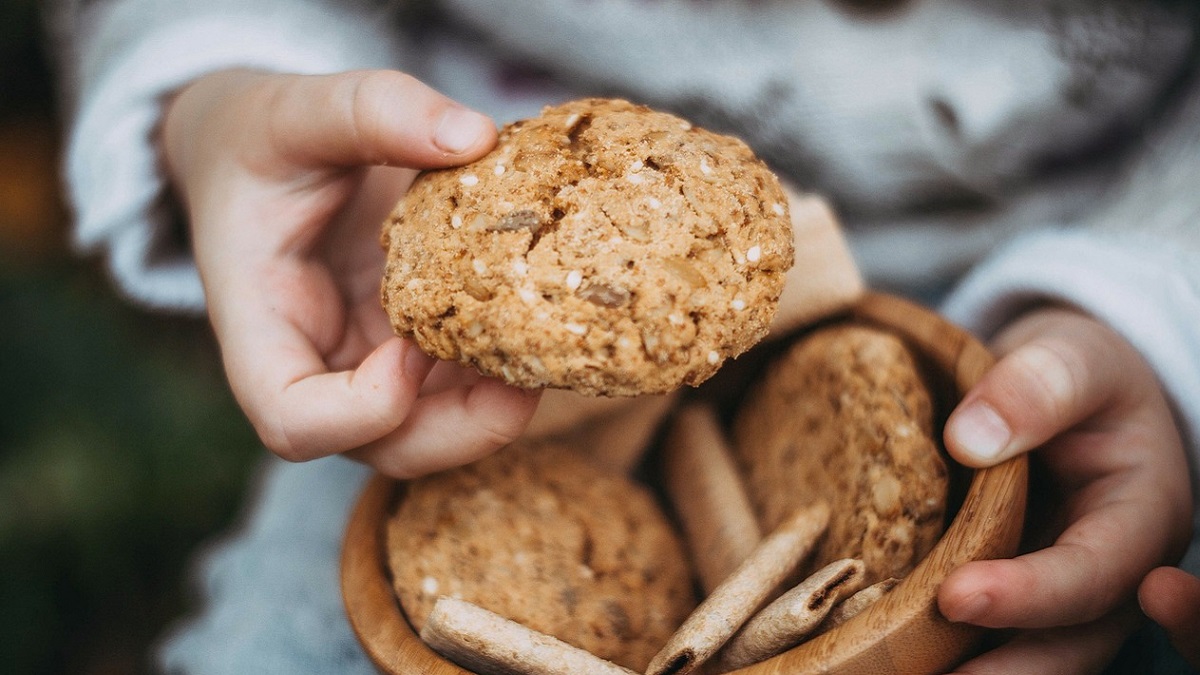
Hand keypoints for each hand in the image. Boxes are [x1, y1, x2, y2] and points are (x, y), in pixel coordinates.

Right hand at [162, 69, 540, 477]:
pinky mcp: (411, 346)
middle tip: (525, 378)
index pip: (292, 420)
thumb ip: (372, 110)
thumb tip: (473, 135)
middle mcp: (316, 364)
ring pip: (435, 431)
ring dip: (497, 407)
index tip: (410, 347)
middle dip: (461, 431)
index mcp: (261, 324)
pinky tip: (544, 318)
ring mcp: (367, 364)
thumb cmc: (260, 138)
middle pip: (385, 448)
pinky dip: (505, 368)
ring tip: (549, 345)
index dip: (358, 412)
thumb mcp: (298, 108)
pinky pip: (461, 385)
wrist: (258, 153)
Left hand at [938, 306, 1192, 672]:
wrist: (1063, 386)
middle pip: (1070, 644)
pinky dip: (950, 653)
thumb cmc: (1078, 370)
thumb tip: (971, 438)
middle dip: (1006, 672)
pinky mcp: (1016, 592)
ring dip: (975, 673)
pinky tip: (889, 655)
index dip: (1029, 594)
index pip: (1093, 573)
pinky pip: (990, 634)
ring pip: (1032, 654)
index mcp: (1140, 515)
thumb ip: (1036, 387)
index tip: (956, 599)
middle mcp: (1112, 570)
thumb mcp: (1072, 356)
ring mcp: (1063, 589)